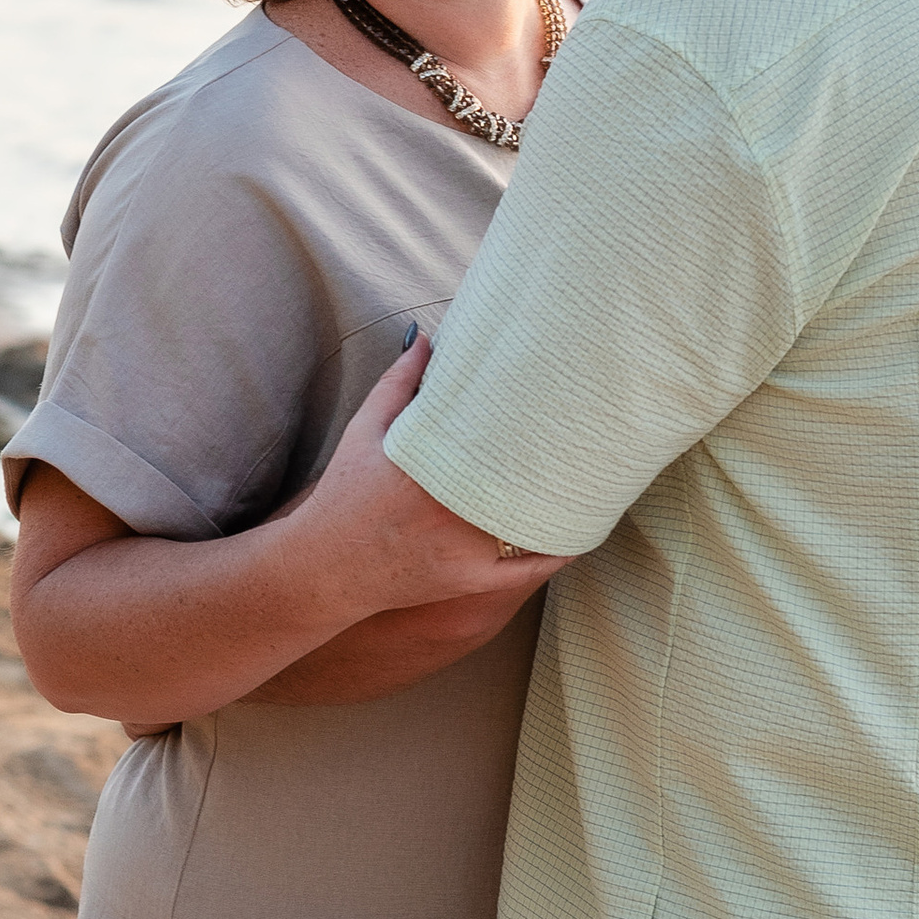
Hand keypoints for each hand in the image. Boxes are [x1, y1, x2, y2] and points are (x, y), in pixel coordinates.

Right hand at [295, 337, 571, 612]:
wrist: (323, 569)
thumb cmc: (343, 497)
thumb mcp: (365, 433)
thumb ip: (398, 384)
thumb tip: (426, 337)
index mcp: (429, 466)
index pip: (498, 439)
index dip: (536, 423)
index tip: (561, 403)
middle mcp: (450, 509)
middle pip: (524, 480)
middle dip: (557, 459)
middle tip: (593, 434)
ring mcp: (463, 549)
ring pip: (532, 525)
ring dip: (562, 503)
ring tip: (595, 475)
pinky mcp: (469, 581)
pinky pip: (526, 570)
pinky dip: (556, 551)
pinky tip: (579, 531)